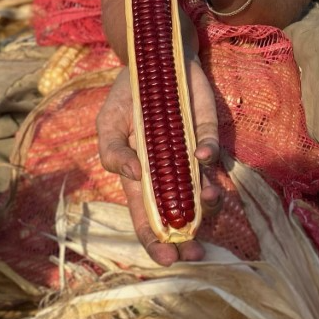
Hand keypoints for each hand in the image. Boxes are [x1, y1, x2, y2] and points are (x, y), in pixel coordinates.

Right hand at [96, 60, 221, 265]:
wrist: (151, 58)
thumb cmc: (127, 96)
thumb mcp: (107, 123)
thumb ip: (111, 152)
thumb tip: (134, 176)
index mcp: (141, 176)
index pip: (147, 218)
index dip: (156, 242)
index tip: (167, 260)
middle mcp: (169, 171)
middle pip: (180, 212)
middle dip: (189, 236)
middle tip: (197, 252)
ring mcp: (189, 153)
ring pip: (203, 188)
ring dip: (208, 200)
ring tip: (208, 200)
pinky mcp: (206, 131)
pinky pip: (211, 149)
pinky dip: (209, 156)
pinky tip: (202, 158)